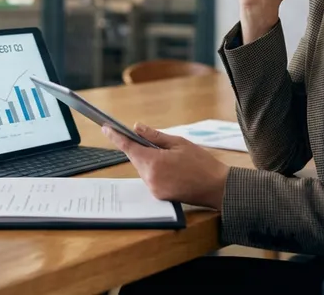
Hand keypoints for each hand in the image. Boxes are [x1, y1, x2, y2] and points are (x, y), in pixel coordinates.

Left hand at [101, 123, 229, 209]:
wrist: (217, 188)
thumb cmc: (201, 163)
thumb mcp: (179, 143)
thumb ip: (155, 136)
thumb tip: (137, 128)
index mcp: (154, 162)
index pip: (128, 147)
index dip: (116, 136)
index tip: (106, 128)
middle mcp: (150, 178)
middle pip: (136, 158)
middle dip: (140, 148)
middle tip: (150, 139)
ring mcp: (154, 189)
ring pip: (143, 169)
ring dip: (149, 160)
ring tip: (169, 156)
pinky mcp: (159, 196)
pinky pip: (151, 178)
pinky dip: (155, 170)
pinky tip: (170, 167)